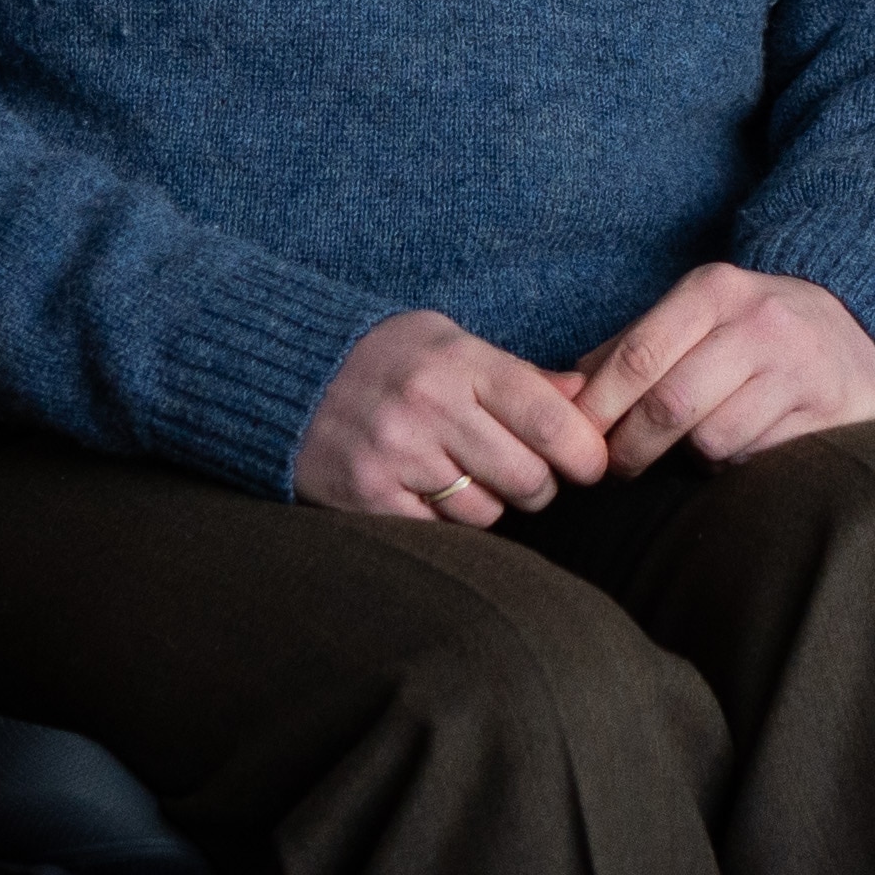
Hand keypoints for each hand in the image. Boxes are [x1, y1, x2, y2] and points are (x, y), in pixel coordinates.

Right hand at [295, 311, 607, 526]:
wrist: (284, 374)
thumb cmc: (384, 358)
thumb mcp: (449, 342)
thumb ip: (518, 374)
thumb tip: (585, 396)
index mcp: (458, 362)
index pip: (548, 420)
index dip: (585, 453)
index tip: (591, 464)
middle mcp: (428, 408)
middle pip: (527, 477)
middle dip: (542, 486)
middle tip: (529, 475)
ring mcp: (395, 456)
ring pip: (487, 513)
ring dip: (491, 505)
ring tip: (467, 478)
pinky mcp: (367, 497)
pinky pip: (439, 532)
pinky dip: (445, 523)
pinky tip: (429, 493)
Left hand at [573, 265, 874, 475]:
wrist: (853, 327)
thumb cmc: (750, 328)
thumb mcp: (694, 314)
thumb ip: (629, 348)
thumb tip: (565, 394)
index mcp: (715, 290)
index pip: (638, 356)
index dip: (599, 408)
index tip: (578, 439)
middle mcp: (760, 322)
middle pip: (669, 405)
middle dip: (630, 448)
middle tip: (615, 467)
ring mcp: (799, 367)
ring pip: (712, 440)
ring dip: (689, 457)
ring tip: (692, 444)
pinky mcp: (828, 411)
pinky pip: (755, 458)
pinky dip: (734, 463)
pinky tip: (740, 442)